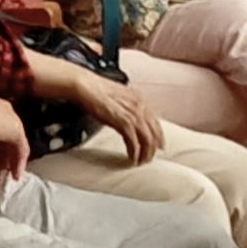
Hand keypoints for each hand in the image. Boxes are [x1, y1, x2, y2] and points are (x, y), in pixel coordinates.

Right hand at [41, 58, 163, 162]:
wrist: (87, 86)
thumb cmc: (97, 90)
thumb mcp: (119, 96)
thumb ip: (127, 106)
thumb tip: (128, 117)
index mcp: (140, 99)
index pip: (156, 122)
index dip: (159, 136)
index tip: (158, 146)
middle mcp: (140, 107)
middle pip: (154, 133)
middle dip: (153, 148)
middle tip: (148, 158)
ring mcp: (133, 115)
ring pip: (147, 139)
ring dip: (145, 153)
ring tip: (140, 161)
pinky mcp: (124, 123)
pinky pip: (134, 142)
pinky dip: (134, 152)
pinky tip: (131, 158)